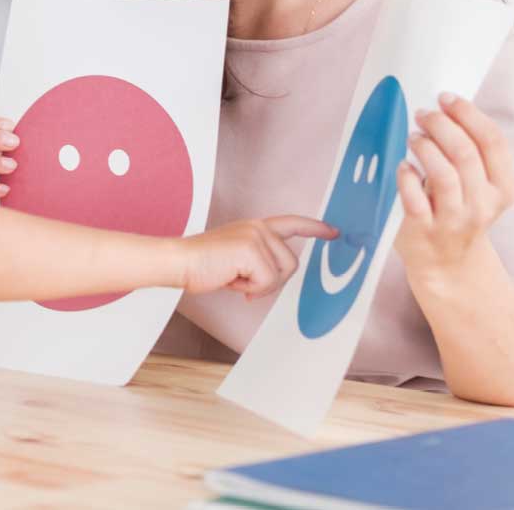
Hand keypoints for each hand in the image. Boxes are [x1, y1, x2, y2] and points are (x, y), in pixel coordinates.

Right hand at [180, 216, 337, 297]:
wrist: (180, 261)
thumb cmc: (202, 265)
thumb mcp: (236, 258)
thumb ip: (258, 260)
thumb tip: (273, 279)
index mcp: (255, 227)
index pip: (291, 223)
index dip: (315, 228)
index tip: (334, 232)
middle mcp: (259, 228)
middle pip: (291, 263)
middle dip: (272, 281)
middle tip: (245, 284)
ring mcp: (256, 236)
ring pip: (281, 274)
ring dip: (259, 286)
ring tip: (234, 279)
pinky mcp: (251, 250)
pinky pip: (267, 282)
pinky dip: (250, 289)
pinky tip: (231, 280)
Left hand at [395, 93, 513, 277]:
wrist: (448, 264)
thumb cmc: (459, 212)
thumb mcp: (478, 186)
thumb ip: (470, 153)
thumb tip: (446, 108)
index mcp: (502, 188)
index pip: (493, 142)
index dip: (469, 114)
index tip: (447, 98)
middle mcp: (482, 205)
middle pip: (465, 153)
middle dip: (442, 125)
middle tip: (423, 114)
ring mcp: (454, 220)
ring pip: (443, 174)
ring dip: (425, 147)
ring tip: (413, 137)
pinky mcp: (424, 231)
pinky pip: (414, 198)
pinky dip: (406, 177)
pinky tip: (402, 166)